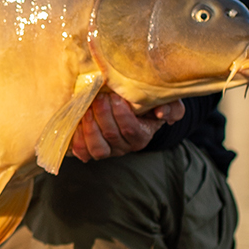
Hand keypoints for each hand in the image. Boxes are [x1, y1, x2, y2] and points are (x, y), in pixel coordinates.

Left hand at [68, 91, 184, 162]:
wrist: (127, 107)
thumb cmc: (146, 103)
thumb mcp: (164, 101)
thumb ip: (172, 106)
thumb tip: (161, 113)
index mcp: (141, 136)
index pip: (131, 130)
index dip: (121, 114)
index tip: (115, 96)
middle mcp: (124, 147)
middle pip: (112, 136)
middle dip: (103, 114)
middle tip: (99, 97)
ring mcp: (107, 150)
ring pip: (97, 148)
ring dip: (90, 128)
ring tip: (86, 108)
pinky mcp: (90, 150)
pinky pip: (82, 151)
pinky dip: (77, 139)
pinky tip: (76, 122)